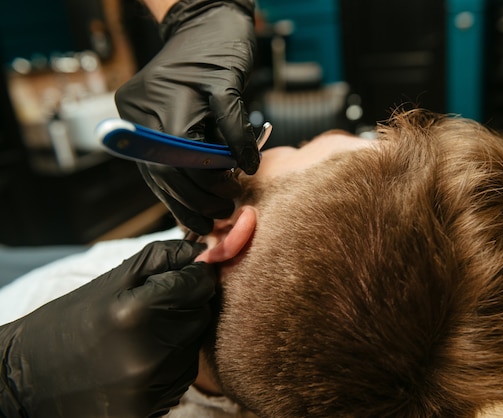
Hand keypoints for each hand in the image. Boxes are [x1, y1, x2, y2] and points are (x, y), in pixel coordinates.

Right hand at [0, 240, 214, 416]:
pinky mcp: (147, 410)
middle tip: (157, 307)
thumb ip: (159, 259)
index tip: (186, 275)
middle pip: (199, 316)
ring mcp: (148, 387)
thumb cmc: (69, 322)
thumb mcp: (109, 280)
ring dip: (178, 337)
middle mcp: (147, 354)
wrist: (27, 380)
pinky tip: (141, 360)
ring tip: (143, 336)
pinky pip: (180, 378)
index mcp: (135, 312)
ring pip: (192, 348)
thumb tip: (198, 251)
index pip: (196, 285)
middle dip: (186, 306)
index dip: (194, 276)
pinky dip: (170, 365)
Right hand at [115, 0, 256, 233]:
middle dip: (194, 199)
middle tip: (221, 214)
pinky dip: (174, 181)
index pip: (180, 162)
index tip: (229, 199)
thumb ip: (236, 129)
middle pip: (163, 173)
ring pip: (155, 173)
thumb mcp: (232, 84)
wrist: (200, 21)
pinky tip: (190, 199)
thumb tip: (244, 167)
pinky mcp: (139, 120)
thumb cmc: (219, 46)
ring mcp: (136, 118)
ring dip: (181, 199)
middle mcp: (140, 114)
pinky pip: (155, 161)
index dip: (205, 186)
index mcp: (163, 103)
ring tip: (207, 217)